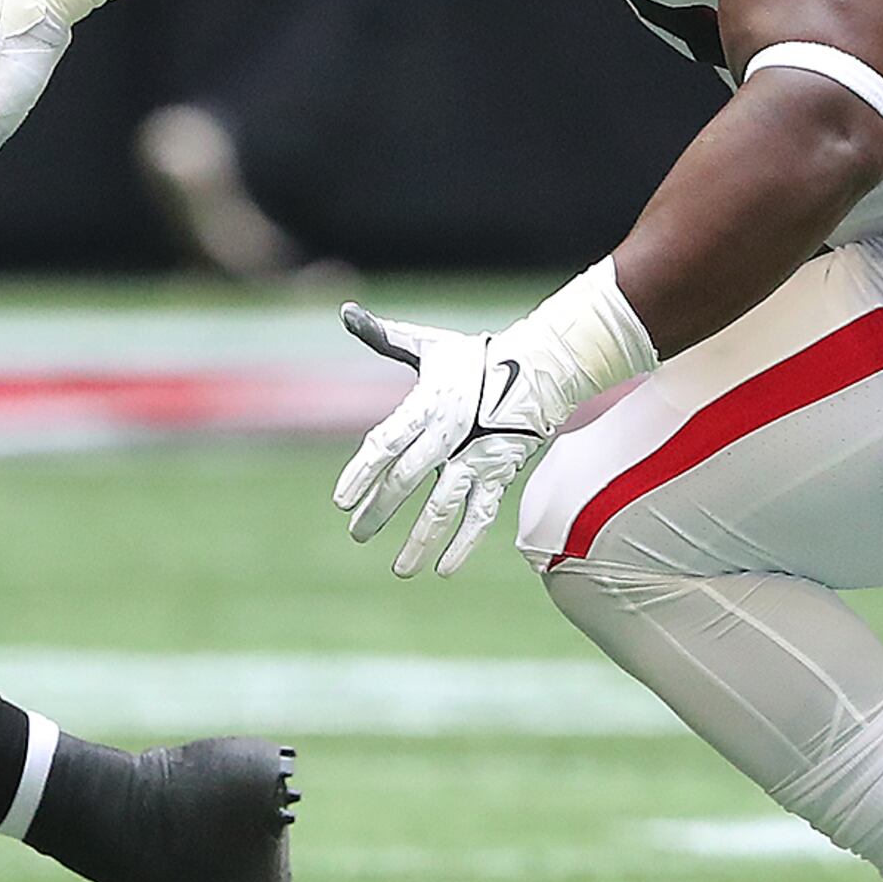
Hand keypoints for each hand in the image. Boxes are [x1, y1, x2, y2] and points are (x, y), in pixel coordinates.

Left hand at [333, 303, 584, 578]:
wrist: (540, 368)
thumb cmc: (476, 357)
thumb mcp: (429, 345)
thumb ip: (385, 337)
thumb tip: (346, 313)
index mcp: (427, 405)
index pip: (386, 444)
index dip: (363, 473)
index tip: (342, 499)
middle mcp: (448, 436)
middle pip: (407, 478)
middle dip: (380, 509)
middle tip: (357, 534)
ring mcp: (476, 458)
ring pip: (444, 505)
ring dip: (421, 539)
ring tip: (400, 568)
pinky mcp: (498, 474)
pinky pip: (480, 515)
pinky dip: (464, 543)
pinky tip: (444, 568)